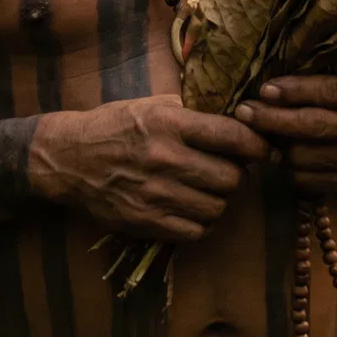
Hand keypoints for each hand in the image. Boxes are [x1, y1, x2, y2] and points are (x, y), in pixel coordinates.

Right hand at [31, 96, 266, 241]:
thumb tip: (237, 114)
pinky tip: (193, 208)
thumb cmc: (115, 125)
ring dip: (220, 199)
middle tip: (229, 169)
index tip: (266, 148)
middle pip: (231, 178)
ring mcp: (155, 194)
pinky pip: (196, 231)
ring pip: (217, 207)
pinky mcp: (146, 222)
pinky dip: (202, 222)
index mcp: (168, 124)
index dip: (258, 144)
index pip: (231, 136)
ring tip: (209, 188)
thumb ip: (192, 111)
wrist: (69, 159)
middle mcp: (164, 159)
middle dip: (237, 174)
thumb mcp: (151, 105)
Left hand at [236, 72, 336, 194]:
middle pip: (313, 125)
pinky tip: (276, 153)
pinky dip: (287, 168)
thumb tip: (279, 55)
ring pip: (306, 156)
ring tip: (254, 132)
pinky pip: (309, 181)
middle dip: (273, 119)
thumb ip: (324, 67)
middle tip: (243, 111)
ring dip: (276, 145)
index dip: (294, 90)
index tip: (264, 89)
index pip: (327, 91)